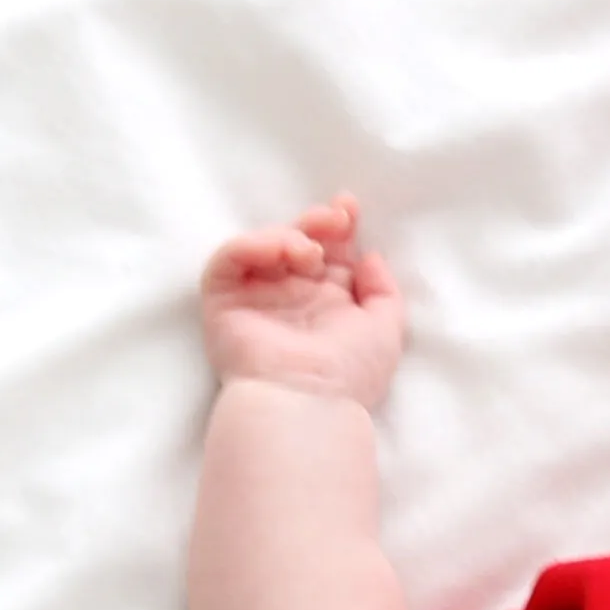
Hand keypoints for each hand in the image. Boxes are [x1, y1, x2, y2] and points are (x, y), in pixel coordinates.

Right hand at [201, 195, 406, 407]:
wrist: (308, 401)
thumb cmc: (350, 374)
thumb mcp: (386, 328)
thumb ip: (383, 290)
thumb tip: (370, 256)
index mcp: (326, 305)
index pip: (328, 253)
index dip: (337, 226)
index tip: (349, 208)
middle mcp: (290, 300)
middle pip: (296, 243)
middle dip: (316, 223)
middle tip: (334, 220)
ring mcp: (255, 301)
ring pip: (262, 246)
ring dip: (288, 236)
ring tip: (309, 253)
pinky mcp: (223, 303)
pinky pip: (229, 260)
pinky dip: (252, 245)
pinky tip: (280, 252)